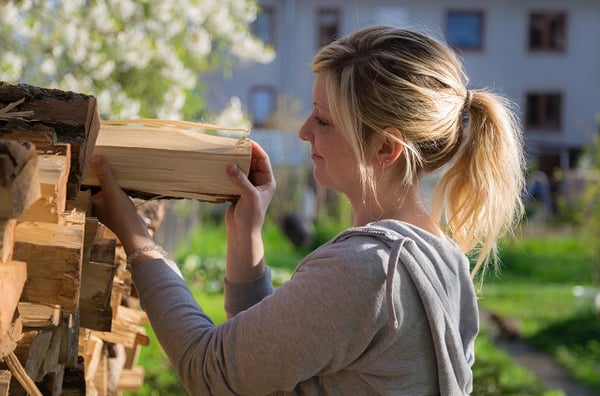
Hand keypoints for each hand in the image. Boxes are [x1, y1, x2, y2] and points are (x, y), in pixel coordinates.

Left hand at [90, 155, 153, 256]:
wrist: (134, 232)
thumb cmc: (120, 214)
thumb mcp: (112, 191)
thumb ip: (104, 174)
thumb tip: (95, 156)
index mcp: (88, 200)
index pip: (83, 181)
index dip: (86, 170)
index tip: (88, 157)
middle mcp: (94, 204)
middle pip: (94, 184)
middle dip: (98, 174)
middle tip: (101, 158)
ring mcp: (104, 207)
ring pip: (103, 189)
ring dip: (108, 180)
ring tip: (111, 167)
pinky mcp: (114, 209)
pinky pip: (112, 194)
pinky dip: (115, 187)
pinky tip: (121, 181)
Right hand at [224, 141, 275, 282]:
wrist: (242, 233)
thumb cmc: (251, 217)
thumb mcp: (249, 197)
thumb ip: (241, 180)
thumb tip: (230, 164)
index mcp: (267, 181)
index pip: (263, 160)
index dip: (255, 149)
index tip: (245, 140)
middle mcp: (258, 182)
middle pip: (251, 162)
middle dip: (242, 153)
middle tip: (231, 144)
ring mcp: (247, 186)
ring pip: (240, 168)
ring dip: (233, 161)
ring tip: (223, 152)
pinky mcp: (236, 191)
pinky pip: (232, 177)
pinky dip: (226, 171)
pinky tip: (218, 166)